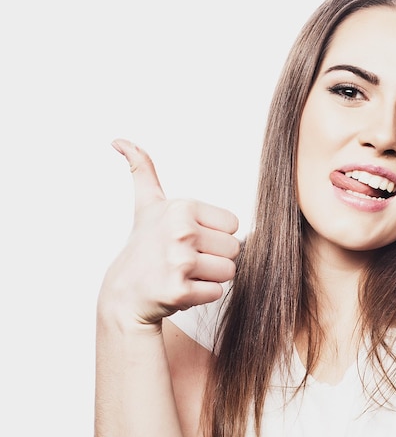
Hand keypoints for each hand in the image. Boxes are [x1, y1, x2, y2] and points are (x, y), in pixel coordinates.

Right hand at [99, 139, 239, 329]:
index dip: (215, 235)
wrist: (123, 293)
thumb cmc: (143, 247)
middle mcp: (181, 232)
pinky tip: (180, 289)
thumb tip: (120, 141)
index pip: (233, 224)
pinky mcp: (180, 291)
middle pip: (234, 248)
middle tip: (186, 260)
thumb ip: (143, 170)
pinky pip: (217, 292)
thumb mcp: (146, 205)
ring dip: (210, 277)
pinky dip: (202, 295)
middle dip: (214, 258)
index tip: (189, 239)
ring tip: (184, 274)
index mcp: (181, 208)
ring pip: (228, 271)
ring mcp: (180, 262)